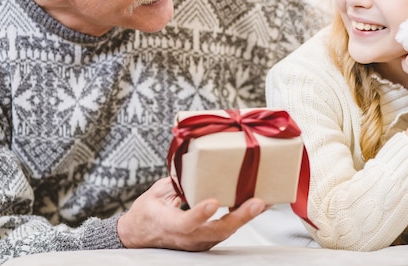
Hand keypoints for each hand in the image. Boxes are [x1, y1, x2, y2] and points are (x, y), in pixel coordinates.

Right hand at [117, 177, 265, 250]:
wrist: (140, 237)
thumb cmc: (147, 214)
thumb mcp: (154, 194)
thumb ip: (175, 182)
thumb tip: (193, 165)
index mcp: (170, 225)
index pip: (186, 223)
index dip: (199, 214)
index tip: (212, 202)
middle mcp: (188, 238)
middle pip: (217, 231)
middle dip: (240, 217)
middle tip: (258, 202)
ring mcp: (200, 242)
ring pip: (227, 231)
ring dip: (247, 216)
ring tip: (267, 199)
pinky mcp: (208, 240)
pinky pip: (228, 229)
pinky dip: (242, 216)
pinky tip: (256, 203)